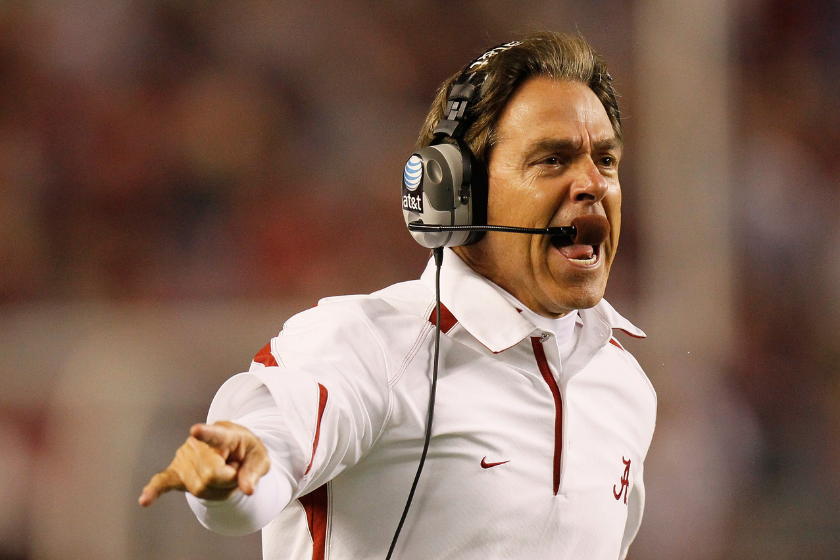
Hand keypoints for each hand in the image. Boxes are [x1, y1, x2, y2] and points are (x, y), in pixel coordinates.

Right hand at [138, 421, 269, 506]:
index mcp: (224, 434)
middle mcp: (199, 444)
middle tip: (234, 470)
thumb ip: (254, 472)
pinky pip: (163, 481)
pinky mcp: (175, 470)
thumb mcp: (260, 458)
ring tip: (222, 474)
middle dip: (228, 481)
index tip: (195, 430)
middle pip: (212, 475)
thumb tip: (247, 490)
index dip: (205, 433)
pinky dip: (154, 491)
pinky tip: (145, 500)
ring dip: (216, 489)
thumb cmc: (246, 451)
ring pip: (200, 487)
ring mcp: (184, 456)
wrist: (232, 447)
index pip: (215, 435)